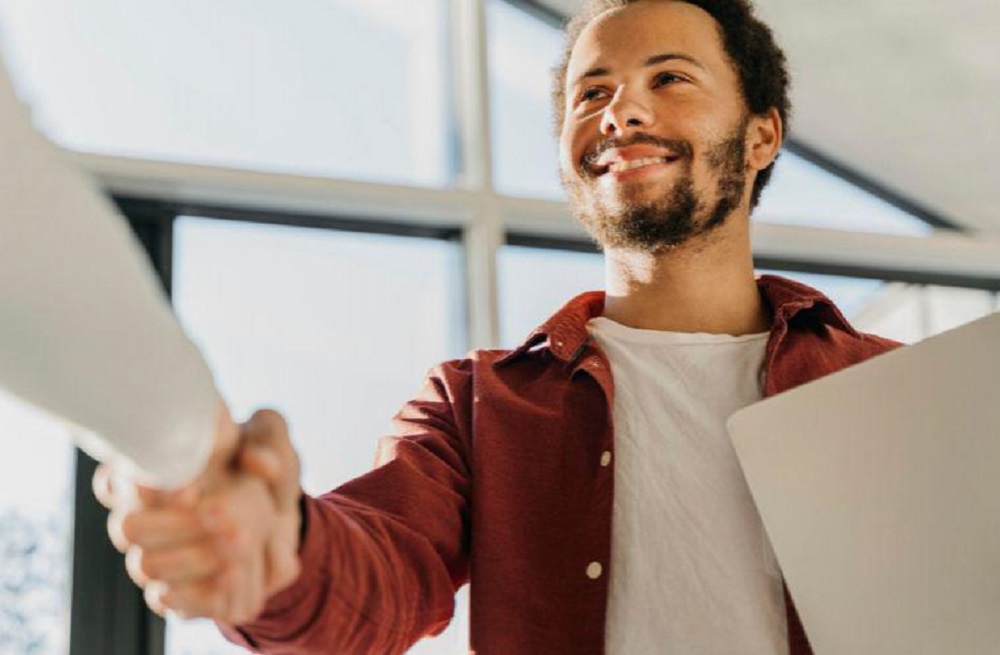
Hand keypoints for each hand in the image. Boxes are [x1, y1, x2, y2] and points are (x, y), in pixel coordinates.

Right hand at [94, 406, 302, 623]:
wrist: (282, 518)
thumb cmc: (261, 466)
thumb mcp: (272, 440)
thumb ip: (267, 439)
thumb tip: (260, 463)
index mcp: (155, 468)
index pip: (115, 478)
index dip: (143, 485)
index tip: (191, 491)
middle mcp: (142, 513)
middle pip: (127, 527)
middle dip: (176, 525)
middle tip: (222, 518)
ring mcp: (154, 555)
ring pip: (147, 565)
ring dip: (195, 557)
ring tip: (242, 543)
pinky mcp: (174, 592)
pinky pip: (170, 600)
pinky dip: (203, 591)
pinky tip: (234, 574)